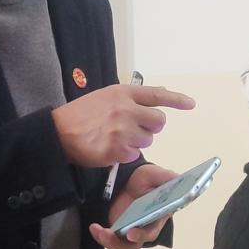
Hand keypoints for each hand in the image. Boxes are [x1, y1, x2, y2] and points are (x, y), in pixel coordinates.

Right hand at [51, 84, 195, 167]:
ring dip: (136, 142)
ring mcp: (123, 131)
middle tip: (135, 130)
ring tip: (115, 138)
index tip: (191, 104)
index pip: (156, 95)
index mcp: (123, 93)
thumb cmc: (80, 114)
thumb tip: (154, 99)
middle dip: (151, 128)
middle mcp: (126, 110)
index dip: (176, 99)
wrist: (58, 132)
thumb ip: (128, 99)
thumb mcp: (104, 97)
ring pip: (147, 141)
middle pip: (158, 122)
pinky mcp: (118, 150)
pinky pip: (134, 155)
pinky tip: (109, 148)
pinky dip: (125, 155)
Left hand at [91, 164, 177, 248]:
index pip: (153, 230)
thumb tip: (178, 180)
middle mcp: (147, 227)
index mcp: (159, 216)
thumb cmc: (148, 178)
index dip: (143, 234)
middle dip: (120, 242)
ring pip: (124, 246)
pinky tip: (94, 227)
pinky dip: (102, 236)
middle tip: (109, 234)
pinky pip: (112, 240)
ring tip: (98, 231)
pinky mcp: (119, 230)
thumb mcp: (157, 174)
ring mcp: (132, 230)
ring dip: (110, 242)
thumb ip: (168, 178)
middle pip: (137, 243)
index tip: (131, 233)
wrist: (130, 178)